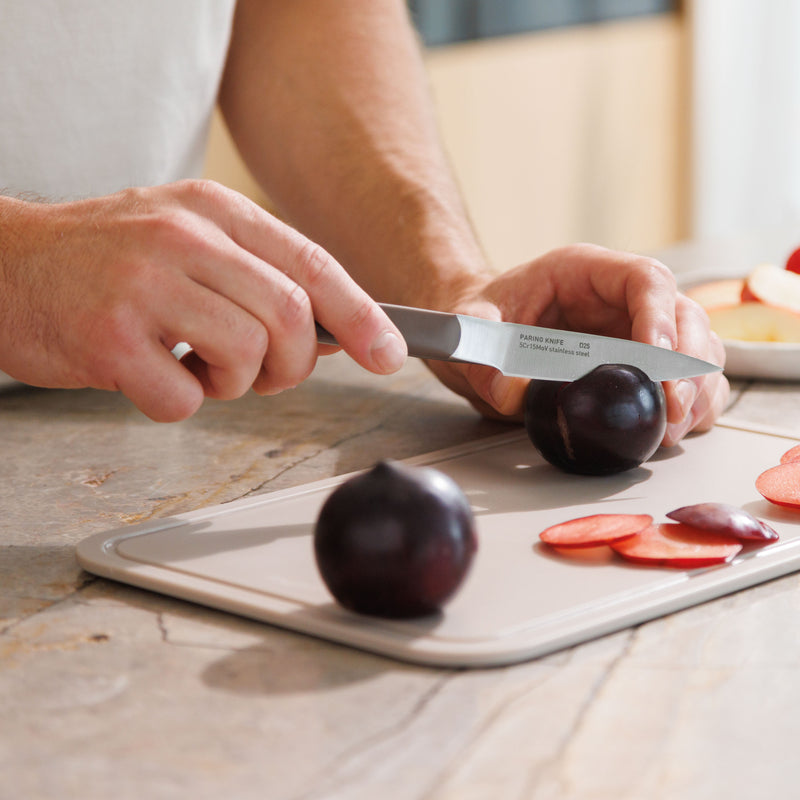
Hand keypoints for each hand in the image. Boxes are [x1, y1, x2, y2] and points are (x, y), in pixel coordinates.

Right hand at [0, 180, 406, 420]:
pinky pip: (184, 397)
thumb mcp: (189, 242)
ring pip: (247, 355)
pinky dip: (180, 402)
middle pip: (291, 317)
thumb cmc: (108, 264)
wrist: (6, 265)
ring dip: (233, 382)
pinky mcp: (109, 338)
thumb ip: (259, 277)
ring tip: (195, 365)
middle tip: (261, 372)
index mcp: (213, 210)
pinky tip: (153, 375)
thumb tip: (335, 331)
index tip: (390, 353)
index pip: (313, 263)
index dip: (361, 315)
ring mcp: (144, 285)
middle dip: (291, 364)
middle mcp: (183, 237)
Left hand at [425, 243, 728, 445]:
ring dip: (696, 389)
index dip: (659, 317)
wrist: (483, 338)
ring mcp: (637, 332)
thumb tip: (511, 392)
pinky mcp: (641, 367)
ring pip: (698, 349)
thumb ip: (484, 358)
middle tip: (671, 407)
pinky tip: (677, 429)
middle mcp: (622, 299)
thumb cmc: (485, 319)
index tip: (656, 358)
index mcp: (587, 271)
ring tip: (672, 427)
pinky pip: (687, 381)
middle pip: (685, 316)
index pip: (644, 280)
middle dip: (687, 364)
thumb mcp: (471, 327)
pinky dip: (693, 406)